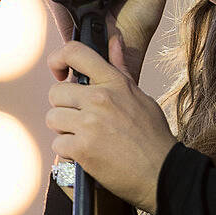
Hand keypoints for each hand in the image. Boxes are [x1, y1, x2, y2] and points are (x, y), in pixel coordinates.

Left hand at [46, 35, 177, 214]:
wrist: (162, 173)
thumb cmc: (154, 137)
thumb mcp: (141, 97)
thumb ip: (121, 70)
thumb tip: (113, 41)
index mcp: (115, 82)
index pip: (75, 53)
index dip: (58, 59)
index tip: (59, 74)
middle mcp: (100, 98)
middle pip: (56, 93)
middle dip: (64, 108)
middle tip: (80, 121)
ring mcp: (89, 123)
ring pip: (53, 119)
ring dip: (64, 131)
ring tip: (85, 139)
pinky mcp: (82, 148)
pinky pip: (57, 144)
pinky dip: (69, 153)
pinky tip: (88, 156)